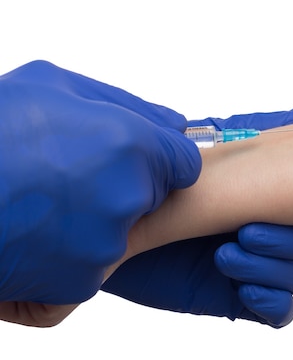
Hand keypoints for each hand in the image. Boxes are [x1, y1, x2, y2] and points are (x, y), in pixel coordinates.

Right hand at [0, 61, 200, 323]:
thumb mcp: (52, 85)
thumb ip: (126, 102)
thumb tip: (175, 121)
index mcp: (131, 144)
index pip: (185, 162)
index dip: (161, 159)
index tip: (135, 157)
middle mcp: (128, 197)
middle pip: (151, 196)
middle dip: (124, 186)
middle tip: (70, 176)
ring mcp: (105, 244)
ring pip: (120, 232)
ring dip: (93, 220)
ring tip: (41, 203)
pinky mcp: (80, 282)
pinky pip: (90, 265)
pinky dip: (68, 253)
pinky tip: (32, 232)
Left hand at [102, 108, 292, 326]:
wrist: (104, 225)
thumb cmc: (151, 178)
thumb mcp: (204, 145)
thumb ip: (262, 129)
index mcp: (269, 188)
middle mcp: (267, 223)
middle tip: (252, 228)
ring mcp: (253, 262)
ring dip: (275, 266)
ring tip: (229, 252)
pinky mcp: (234, 296)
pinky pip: (279, 310)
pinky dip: (272, 301)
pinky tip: (244, 290)